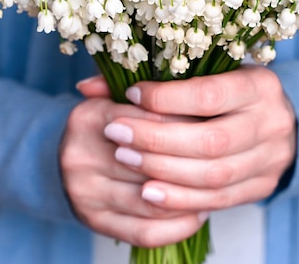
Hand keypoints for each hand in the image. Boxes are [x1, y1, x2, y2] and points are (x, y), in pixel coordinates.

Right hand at [59, 82, 207, 247]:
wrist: (69, 154)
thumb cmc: (107, 119)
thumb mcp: (120, 92)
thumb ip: (147, 80)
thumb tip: (172, 67)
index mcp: (88, 115)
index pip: (149, 119)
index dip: (186, 121)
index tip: (216, 119)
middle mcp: (79, 155)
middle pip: (150, 160)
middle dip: (193, 159)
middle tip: (229, 154)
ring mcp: (84, 192)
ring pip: (151, 199)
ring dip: (191, 195)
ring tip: (221, 185)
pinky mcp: (94, 221)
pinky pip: (145, 231)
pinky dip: (178, 225)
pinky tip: (199, 212)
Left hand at [101, 66, 296, 212]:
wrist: (279, 121)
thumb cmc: (230, 90)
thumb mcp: (203, 72)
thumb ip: (151, 77)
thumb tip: (87, 86)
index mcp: (260, 84)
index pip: (210, 94)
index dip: (166, 98)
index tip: (130, 94)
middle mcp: (273, 121)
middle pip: (211, 140)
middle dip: (157, 139)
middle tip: (116, 133)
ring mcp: (272, 159)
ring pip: (214, 175)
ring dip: (164, 171)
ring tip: (126, 160)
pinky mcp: (264, 186)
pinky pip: (219, 200)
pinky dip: (181, 198)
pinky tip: (149, 192)